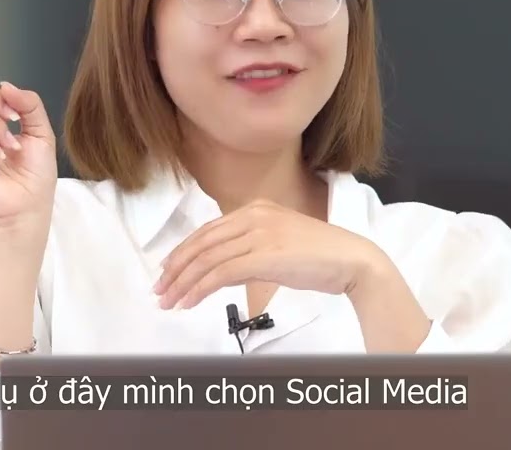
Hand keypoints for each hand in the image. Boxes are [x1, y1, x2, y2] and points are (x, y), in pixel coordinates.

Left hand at [153, 200, 387, 309]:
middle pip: (201, 243)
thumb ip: (246, 254)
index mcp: (254, 209)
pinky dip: (201, 288)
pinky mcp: (264, 255)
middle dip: (176, 269)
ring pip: (207, 259)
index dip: (182, 252)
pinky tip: (190, 301)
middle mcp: (252, 215)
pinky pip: (221, 272)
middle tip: (159, 290)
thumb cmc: (318, 257)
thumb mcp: (276, 247)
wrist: (351, 260)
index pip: (207, 231)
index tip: (167, 271)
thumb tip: (217, 273)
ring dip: (184, 282)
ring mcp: (258, 233)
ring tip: (170, 301)